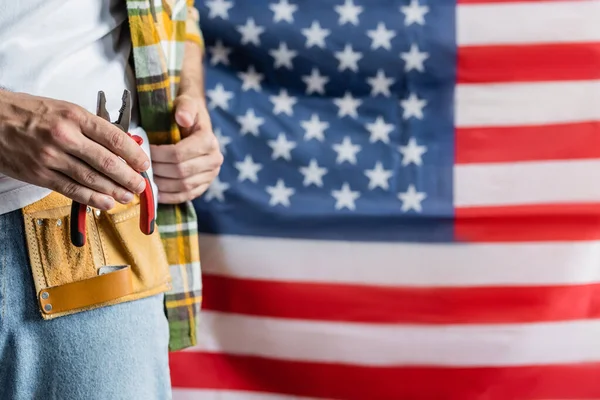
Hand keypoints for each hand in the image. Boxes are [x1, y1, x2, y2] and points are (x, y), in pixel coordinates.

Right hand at [0, 90, 149, 209]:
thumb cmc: (31, 113)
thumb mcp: (65, 110)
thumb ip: (92, 128)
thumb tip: (123, 145)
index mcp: (75, 116)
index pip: (114, 138)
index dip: (134, 155)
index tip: (144, 164)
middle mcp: (65, 136)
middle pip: (107, 162)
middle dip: (128, 177)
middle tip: (140, 185)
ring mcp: (51, 157)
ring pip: (91, 179)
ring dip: (114, 191)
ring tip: (127, 196)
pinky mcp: (40, 174)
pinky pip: (72, 190)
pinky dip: (92, 198)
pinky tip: (106, 203)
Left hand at [150, 94, 222, 203]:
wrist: (196, 123)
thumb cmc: (186, 112)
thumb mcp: (186, 102)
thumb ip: (185, 107)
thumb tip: (182, 118)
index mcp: (209, 141)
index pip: (179, 154)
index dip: (157, 155)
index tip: (142, 151)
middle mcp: (214, 159)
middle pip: (180, 171)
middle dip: (157, 170)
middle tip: (139, 167)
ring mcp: (211, 175)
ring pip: (183, 186)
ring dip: (162, 184)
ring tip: (145, 179)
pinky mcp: (205, 185)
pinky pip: (187, 196)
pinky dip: (170, 196)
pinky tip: (156, 192)